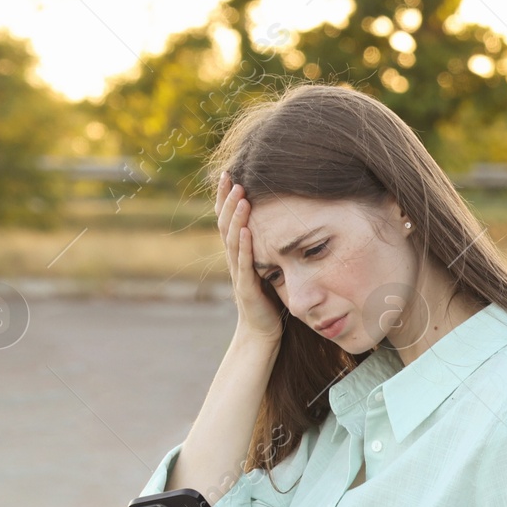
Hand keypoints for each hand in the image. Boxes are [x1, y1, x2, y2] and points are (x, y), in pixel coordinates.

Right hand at [217, 171, 282, 348]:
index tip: (228, 173)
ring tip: (241, 196)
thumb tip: (281, 221)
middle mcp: (234, 260)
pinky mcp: (247, 289)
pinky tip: (247, 230)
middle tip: (230, 176)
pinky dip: (245, 246)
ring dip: (236, 217)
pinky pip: (244, 264)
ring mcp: (238, 274)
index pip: (228, 220)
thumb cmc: (268, 299)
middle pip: (225, 224)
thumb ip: (267, 247)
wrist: (262, 332)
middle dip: (227, 200)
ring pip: (233, 240)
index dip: (226, 197)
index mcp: (239, 253)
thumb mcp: (268, 267)